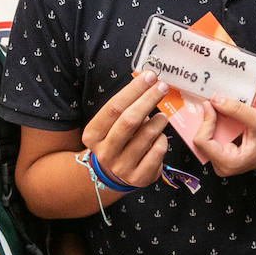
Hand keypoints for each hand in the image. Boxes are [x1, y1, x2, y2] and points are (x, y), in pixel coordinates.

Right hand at [81, 71, 171, 187]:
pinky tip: (159, 137)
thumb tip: (149, 82)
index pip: (113, 108)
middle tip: (162, 87)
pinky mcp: (139, 178)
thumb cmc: (118, 140)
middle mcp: (104, 152)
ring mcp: (121, 167)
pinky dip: (162, 139)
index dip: (133, 90)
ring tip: (162, 116)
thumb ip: (126, 107)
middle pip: (129, 120)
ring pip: (146, 136)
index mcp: (92, 135)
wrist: (116, 174)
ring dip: (158, 121)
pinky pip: (157, 151)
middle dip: (148, 100)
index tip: (149, 76)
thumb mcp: (113, 124)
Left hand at [193, 96, 255, 175]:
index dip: (205, 121)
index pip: (203, 142)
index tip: (211, 105)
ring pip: (204, 138)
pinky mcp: (222, 154)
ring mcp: (221, 161)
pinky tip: (219, 113)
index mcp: (229, 163)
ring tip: (215, 105)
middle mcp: (222, 165)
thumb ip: (236, 110)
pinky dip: (213, 124)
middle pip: (200, 140)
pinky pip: (210, 137)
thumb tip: (215, 99)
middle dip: (205, 120)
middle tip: (210, 101)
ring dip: (209, 121)